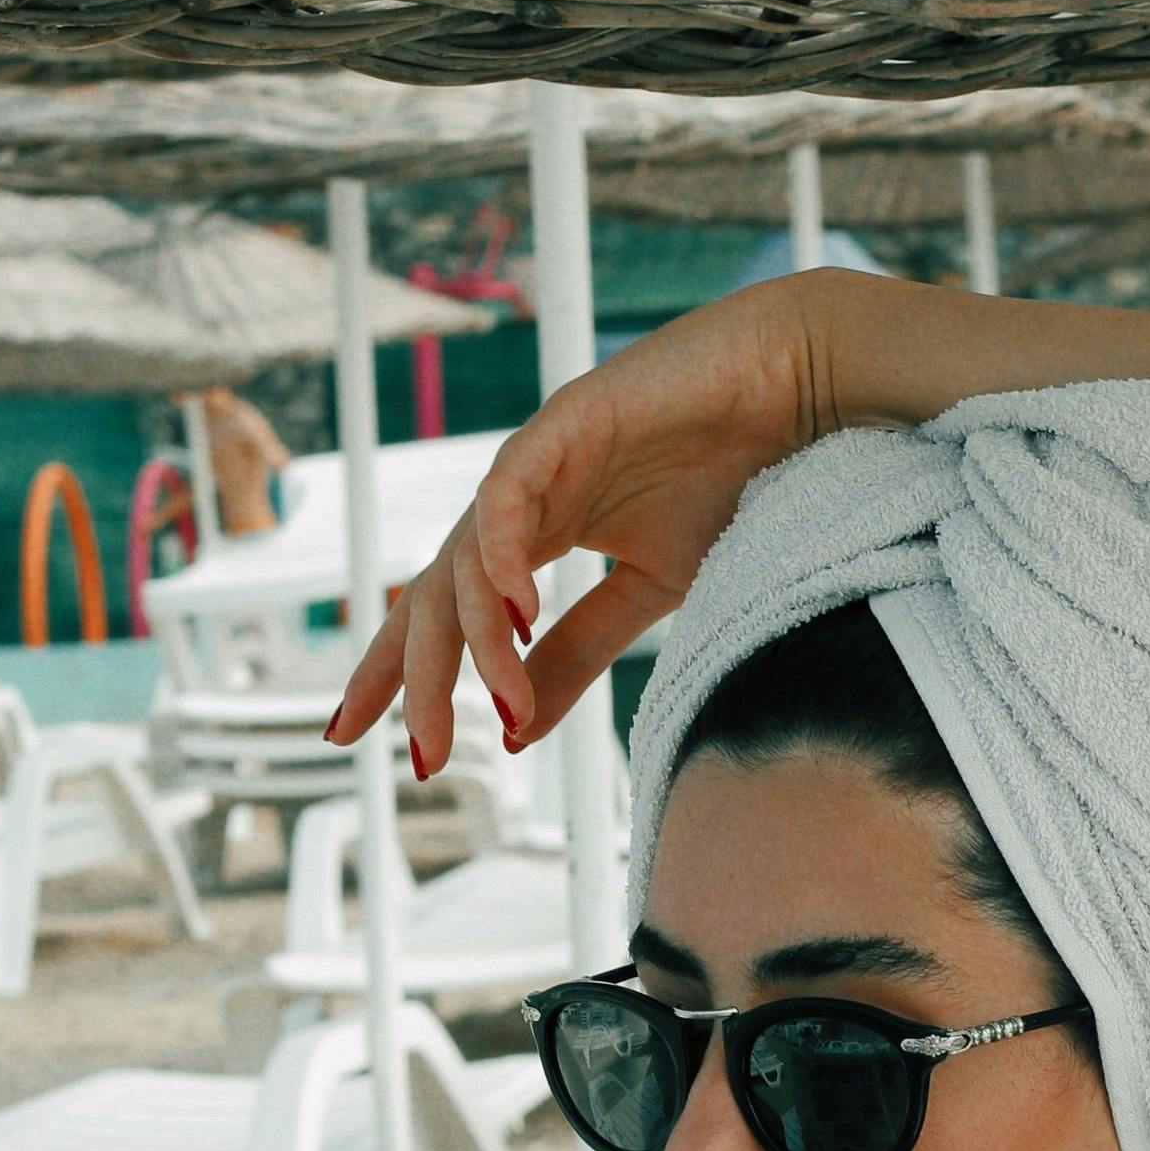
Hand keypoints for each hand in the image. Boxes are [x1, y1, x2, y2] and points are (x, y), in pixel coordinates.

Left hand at [323, 274, 848, 777]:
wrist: (797, 393)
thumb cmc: (737, 479)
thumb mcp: (648, 593)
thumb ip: (578, 652)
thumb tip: (514, 731)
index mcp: (532, 537)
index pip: (442, 612)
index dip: (398, 672)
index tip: (351, 734)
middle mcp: (520, 501)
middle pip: (431, 597)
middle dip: (413, 678)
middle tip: (422, 757)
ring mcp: (536, 460)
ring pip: (466, 562)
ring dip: (480, 644)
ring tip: (505, 706)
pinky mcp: (564, 421)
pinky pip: (507, 496)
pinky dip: (501, 555)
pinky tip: (513, 613)